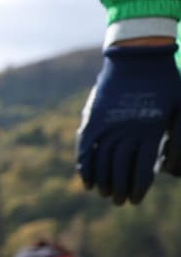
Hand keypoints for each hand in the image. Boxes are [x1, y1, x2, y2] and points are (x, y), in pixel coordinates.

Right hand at [78, 43, 180, 204]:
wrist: (139, 55)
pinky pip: (85, 148)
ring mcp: (107, 124)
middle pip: (119, 169)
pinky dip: (85, 167)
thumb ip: (178, 135)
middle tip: (120, 201)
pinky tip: (87, 181)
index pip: (141, 170)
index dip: (138, 188)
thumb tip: (170, 167)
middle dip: (119, 189)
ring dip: (102, 182)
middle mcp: (126, 129)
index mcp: (151, 129)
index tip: (136, 199)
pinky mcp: (93, 118)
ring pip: (101, 162)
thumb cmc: (167, 80)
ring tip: (105, 193)